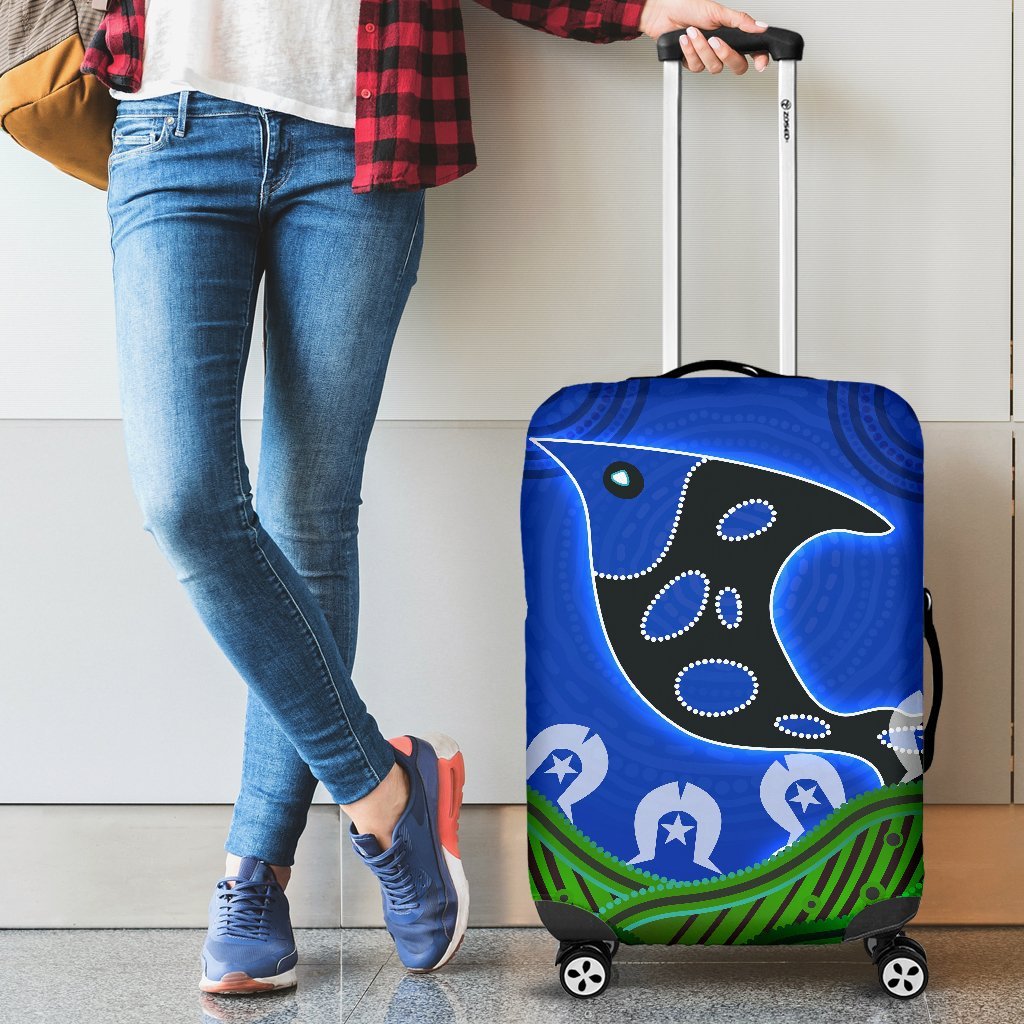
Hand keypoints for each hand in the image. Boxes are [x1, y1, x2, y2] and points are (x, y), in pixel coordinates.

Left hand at [638, 0, 769, 73]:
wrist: (663, 12)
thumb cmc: (688, 7)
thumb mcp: (717, 11)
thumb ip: (740, 21)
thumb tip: (760, 27)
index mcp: (732, 34)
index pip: (752, 51)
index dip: (759, 59)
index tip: (759, 64)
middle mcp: (722, 48)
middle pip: (736, 65)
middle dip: (725, 54)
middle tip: (715, 40)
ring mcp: (707, 57)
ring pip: (714, 67)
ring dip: (701, 49)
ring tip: (692, 32)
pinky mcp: (693, 62)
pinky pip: (697, 67)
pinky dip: (689, 52)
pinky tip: (684, 40)